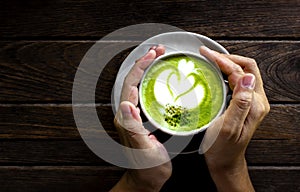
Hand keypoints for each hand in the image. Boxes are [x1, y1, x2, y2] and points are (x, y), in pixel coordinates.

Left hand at [110, 45, 171, 191]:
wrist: (146, 179)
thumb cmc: (147, 167)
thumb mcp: (144, 149)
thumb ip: (133, 128)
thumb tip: (126, 105)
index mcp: (126, 118)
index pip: (130, 85)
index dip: (140, 67)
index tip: (152, 55)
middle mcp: (127, 113)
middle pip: (132, 80)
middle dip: (143, 62)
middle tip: (157, 51)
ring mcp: (133, 115)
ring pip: (138, 85)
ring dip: (147, 69)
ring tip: (158, 57)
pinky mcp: (141, 118)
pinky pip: (144, 93)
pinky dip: (151, 81)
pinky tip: (160, 78)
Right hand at [199, 46, 269, 191]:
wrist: (224, 161)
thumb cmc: (223, 148)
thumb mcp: (229, 128)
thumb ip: (240, 103)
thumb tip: (248, 78)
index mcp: (255, 105)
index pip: (241, 73)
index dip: (224, 61)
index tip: (207, 55)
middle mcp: (256, 101)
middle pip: (246, 68)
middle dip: (227, 58)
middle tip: (207, 54)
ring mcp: (250, 102)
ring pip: (242, 73)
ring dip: (226, 64)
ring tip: (209, 60)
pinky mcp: (243, 104)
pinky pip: (236, 82)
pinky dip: (225, 74)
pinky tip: (213, 73)